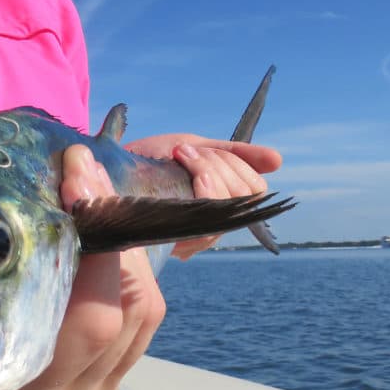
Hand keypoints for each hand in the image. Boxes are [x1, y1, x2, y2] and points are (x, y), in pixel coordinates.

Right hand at [0, 145, 164, 389]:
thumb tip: (8, 174)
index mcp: (18, 388)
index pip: (93, 316)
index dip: (96, 238)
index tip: (76, 173)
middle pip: (126, 309)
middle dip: (113, 228)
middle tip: (85, 169)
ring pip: (142, 312)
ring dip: (124, 244)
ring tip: (90, 189)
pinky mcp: (104, 386)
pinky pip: (141, 322)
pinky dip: (127, 270)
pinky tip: (99, 232)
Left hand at [124, 134, 281, 259]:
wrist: (111, 163)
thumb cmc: (153, 160)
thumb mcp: (198, 148)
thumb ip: (235, 154)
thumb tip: (278, 160)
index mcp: (222, 198)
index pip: (254, 190)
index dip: (237, 167)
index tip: (198, 150)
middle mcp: (212, 220)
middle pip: (245, 197)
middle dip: (218, 166)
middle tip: (185, 153)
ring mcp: (196, 233)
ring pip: (228, 207)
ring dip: (207, 173)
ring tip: (178, 158)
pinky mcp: (178, 241)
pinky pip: (206, 226)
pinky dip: (197, 190)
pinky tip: (176, 174)